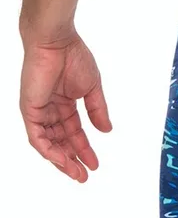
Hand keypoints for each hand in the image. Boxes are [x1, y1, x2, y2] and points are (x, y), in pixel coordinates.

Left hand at [20, 32, 111, 181]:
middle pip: (60, 141)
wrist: (56, 41)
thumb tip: (106, 131)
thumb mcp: (92, 89)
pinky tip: (61, 160)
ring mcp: (38, 110)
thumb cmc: (74, 57)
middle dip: (73, 159)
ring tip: (75, 173)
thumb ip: (98, 111)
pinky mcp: (29, 109)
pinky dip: (48, 150)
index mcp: (64, 103)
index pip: (74, 132)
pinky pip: (36, 136)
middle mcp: (49, 109)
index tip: (96, 164)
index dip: (85, 148)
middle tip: (84, 176)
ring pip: (48, 143)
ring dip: (61, 160)